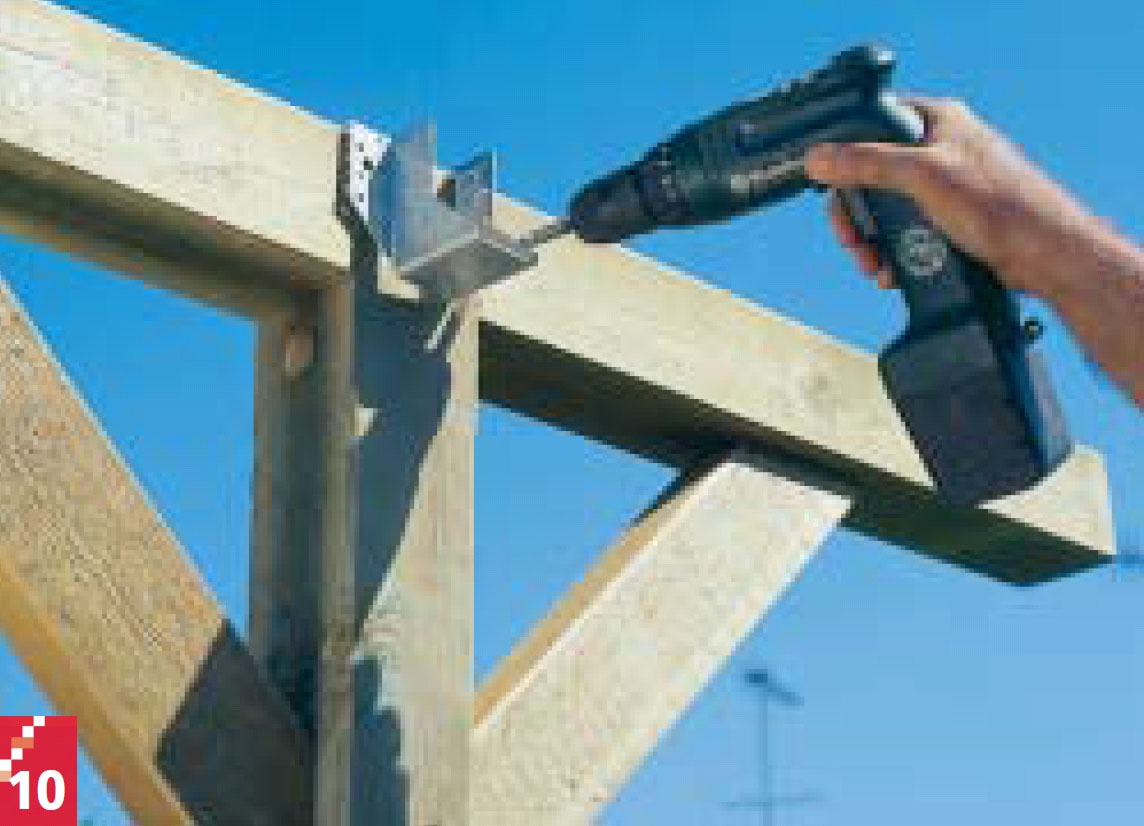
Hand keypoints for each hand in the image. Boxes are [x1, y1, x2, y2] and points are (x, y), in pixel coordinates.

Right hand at [805, 98, 1099, 297]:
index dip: (846, 152)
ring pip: (887, 209)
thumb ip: (866, 163)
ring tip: (873, 263)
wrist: (1044, 256)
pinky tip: (891, 270)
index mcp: (939, 121)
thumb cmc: (1000, 206)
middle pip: (873, 175)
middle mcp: (941, 150)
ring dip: (872, 240)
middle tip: (851, 239)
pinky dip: (893, 252)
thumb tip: (818, 159)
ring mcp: (945, 187)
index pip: (874, 122)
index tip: (832, 185)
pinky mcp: (950, 221)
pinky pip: (906, 232)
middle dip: (857, 214)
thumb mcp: (921, 176)